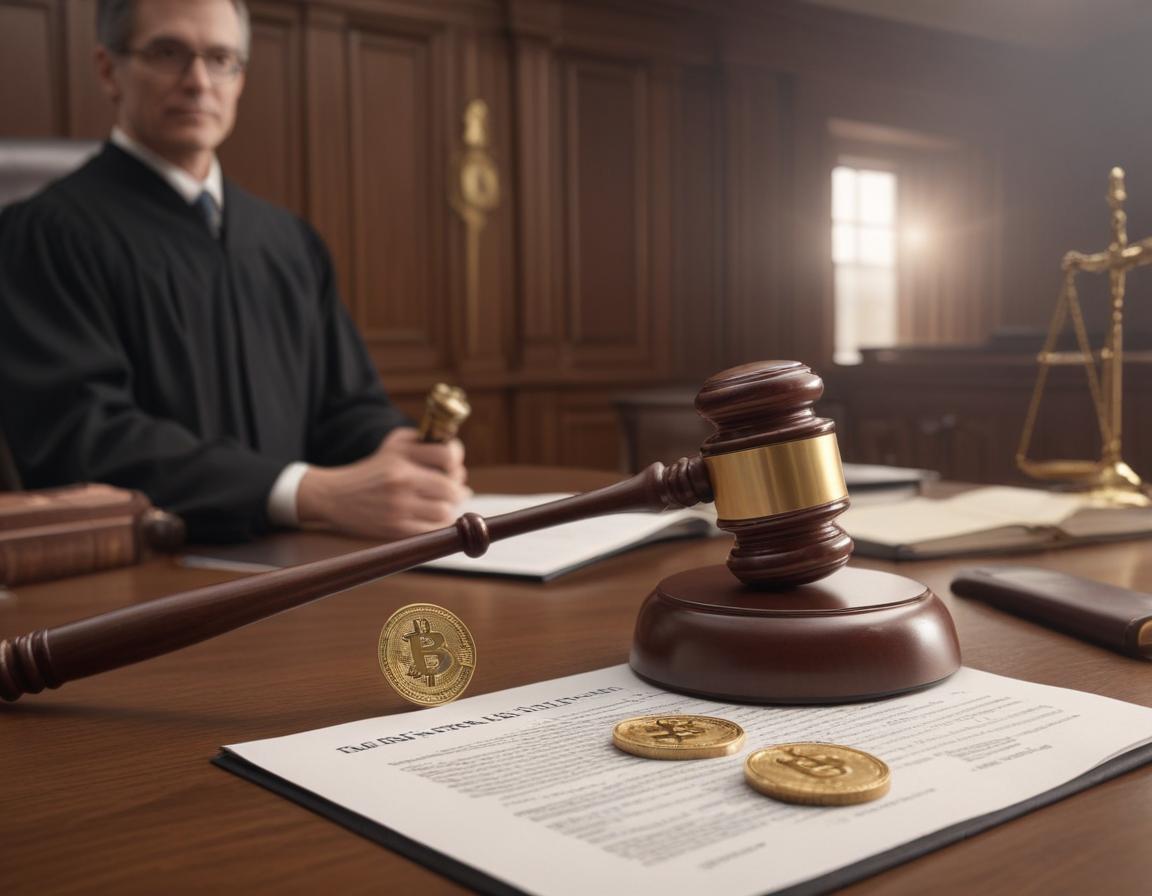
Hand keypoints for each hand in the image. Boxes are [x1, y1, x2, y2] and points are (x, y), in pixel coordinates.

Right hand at [296, 428, 469, 538]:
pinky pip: (433, 530)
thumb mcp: (394, 445)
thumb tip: (458, 462)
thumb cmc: (373, 470)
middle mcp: (400, 477)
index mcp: (401, 453)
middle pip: (451, 487)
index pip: (448, 455)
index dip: (456, 460)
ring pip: (445, 511)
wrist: (335, 496)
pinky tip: (432, 517)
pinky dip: (438, 525)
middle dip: (457, 488)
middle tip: (453, 489)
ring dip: (449, 508)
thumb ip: (424, 442)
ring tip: (443, 504)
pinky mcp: (395, 528)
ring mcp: (398, 505)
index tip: (451, 465)